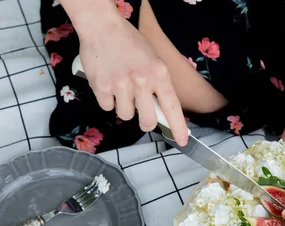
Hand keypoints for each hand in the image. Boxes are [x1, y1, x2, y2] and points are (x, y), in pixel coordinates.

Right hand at [78, 12, 187, 145]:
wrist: (102, 26)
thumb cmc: (129, 42)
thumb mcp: (153, 59)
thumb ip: (158, 83)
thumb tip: (160, 108)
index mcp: (159, 73)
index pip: (172, 106)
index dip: (178, 126)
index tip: (182, 140)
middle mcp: (142, 81)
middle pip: (148, 121)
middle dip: (146, 122)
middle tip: (142, 114)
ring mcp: (121, 85)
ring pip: (126, 115)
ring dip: (124, 107)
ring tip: (121, 89)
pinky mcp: (102, 87)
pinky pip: (108, 107)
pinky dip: (107, 100)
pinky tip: (108, 84)